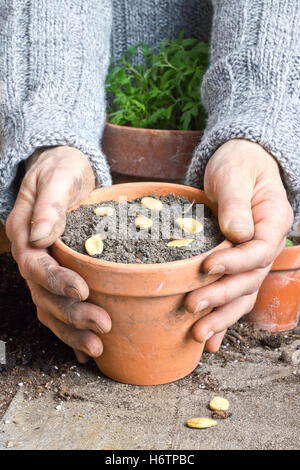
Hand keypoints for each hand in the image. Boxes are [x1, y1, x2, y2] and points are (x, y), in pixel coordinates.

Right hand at [6, 146, 111, 362]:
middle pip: (43, 294)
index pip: (36, 265)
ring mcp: (44, 268)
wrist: (65, 170)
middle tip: (102, 328)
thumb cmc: (62, 168)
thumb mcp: (59, 175)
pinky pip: (59, 306)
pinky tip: (86, 349)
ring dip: (71, 331)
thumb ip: (50, 203)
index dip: (57, 281)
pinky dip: (70, 330)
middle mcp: (31, 255)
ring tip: (97, 347)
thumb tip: (41, 234)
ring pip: (50, 307)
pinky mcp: (59, 274)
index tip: (83, 290)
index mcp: (25, 233)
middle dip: (72, 314)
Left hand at [185, 139, 293, 351]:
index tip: (207, 267)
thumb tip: (238, 233)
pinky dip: (222, 316)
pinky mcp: (237, 265)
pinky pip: (233, 294)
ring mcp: (253, 259)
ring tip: (198, 335)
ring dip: (221, 316)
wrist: (238, 165)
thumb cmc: (237, 164)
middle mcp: (267, 245)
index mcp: (272, 222)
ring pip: (242, 294)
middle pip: (249, 280)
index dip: (235, 263)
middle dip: (221, 296)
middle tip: (193, 307)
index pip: (258, 251)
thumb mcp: (234, 174)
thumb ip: (236, 202)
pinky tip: (209, 339)